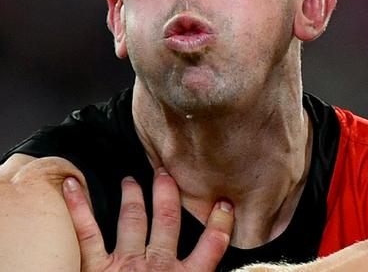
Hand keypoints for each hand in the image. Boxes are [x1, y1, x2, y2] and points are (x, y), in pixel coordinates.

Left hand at [62, 168, 232, 270]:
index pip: (211, 247)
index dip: (220, 223)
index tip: (224, 203)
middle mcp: (157, 266)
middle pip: (168, 221)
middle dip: (168, 194)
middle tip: (165, 174)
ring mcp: (125, 264)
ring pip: (132, 219)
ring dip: (133, 196)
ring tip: (131, 181)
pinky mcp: (96, 268)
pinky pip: (88, 232)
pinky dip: (79, 206)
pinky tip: (74, 185)